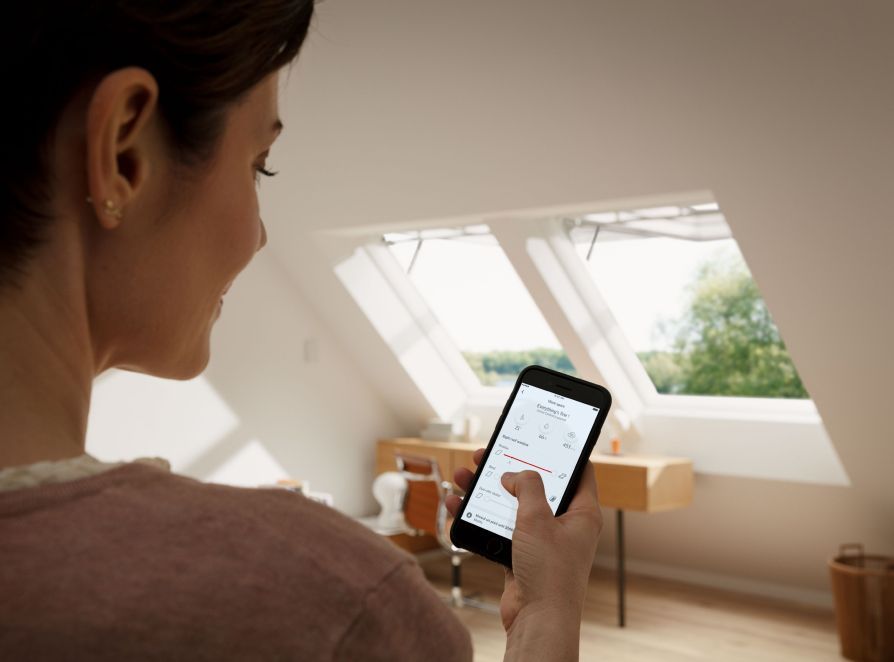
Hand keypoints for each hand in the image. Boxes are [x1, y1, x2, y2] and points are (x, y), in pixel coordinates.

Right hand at [446, 450, 602, 635]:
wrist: (537, 620)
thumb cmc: (549, 573)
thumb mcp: (537, 519)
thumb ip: (527, 487)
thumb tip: (515, 474)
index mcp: (582, 513)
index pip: (578, 471)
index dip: (560, 451)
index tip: (542, 436)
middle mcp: (565, 525)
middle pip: (537, 486)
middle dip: (510, 469)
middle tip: (488, 455)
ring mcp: (543, 540)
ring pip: (513, 506)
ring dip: (487, 491)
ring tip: (464, 475)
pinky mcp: (522, 555)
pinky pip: (500, 527)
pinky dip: (480, 516)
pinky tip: (458, 504)